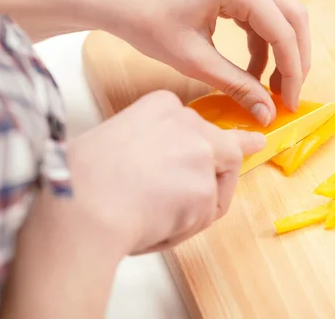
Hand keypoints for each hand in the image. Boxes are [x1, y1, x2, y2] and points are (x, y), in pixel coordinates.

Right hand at [64, 90, 265, 254]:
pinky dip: (183, 229)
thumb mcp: (117, 139)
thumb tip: (161, 166)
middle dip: (231, 161)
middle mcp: (188, 122)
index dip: (207, 144)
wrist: (79, 205)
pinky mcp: (205, 190)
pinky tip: (154, 227)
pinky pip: (204, 217)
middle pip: (225, 147)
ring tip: (154, 219)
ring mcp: (201, 154)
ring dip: (193, 209)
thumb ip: (153, 145)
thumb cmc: (82, 179)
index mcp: (162, 106)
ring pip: (214, 189)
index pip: (198, 125)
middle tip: (254, 145)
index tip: (231, 139)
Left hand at [90, 0, 310, 125]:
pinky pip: (259, 9)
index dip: (293, 71)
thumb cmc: (142, 17)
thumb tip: (266, 112)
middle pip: (293, 16)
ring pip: (280, 12)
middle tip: (288, 93)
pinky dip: (261, 38)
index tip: (290, 102)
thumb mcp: (193, 59)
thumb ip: (237, 85)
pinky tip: (252, 66)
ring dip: (280, 48)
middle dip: (295, 58)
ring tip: (270, 85)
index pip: (284, 32)